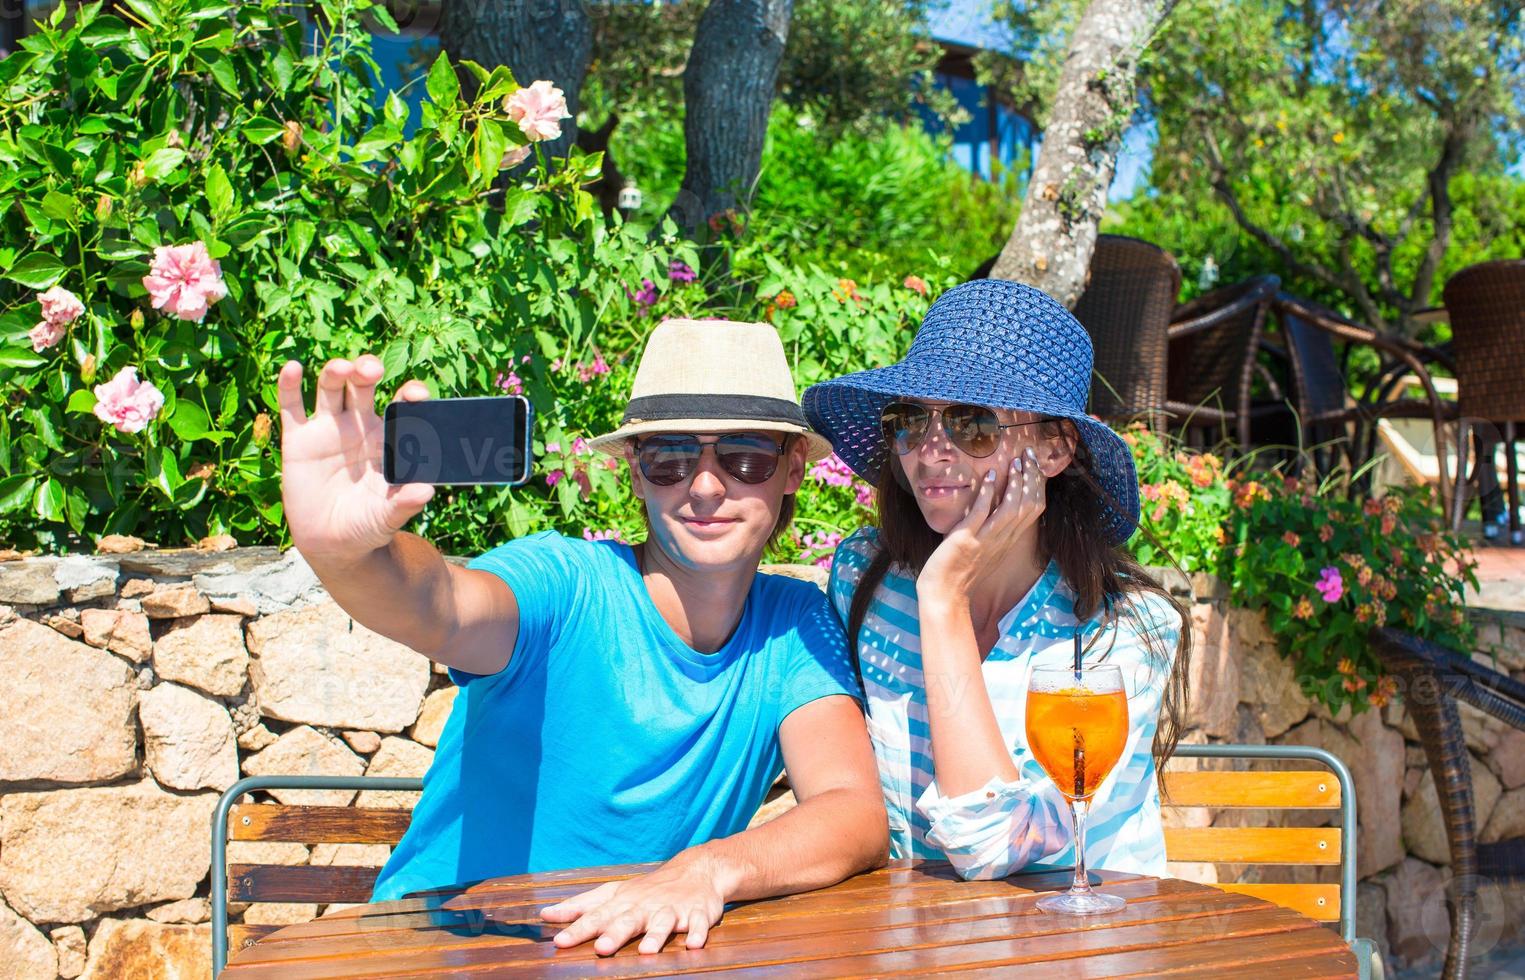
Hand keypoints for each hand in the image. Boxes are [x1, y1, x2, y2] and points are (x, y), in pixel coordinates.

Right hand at [276, 355, 434, 566]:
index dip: (409, 393)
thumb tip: (426, 491)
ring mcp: (328, 430)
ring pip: (331, 388)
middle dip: (367, 370)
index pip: (401, 404)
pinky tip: (292, 368)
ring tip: (342, 369)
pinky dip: (289, 385)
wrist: (333, 543)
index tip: (416, 394)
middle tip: (373, 370)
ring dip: (336, 372)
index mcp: (387, 437)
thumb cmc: (369, 524)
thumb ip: (405, 502)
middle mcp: (358, 426)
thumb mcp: (389, 516)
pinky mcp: (298, 440)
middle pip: (363, 385)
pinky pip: (292, 407)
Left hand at [539, 849, 729, 955]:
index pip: (597, 917)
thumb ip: (580, 906)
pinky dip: (698, 933)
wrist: (696, 870)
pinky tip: (694, 944)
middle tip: (601, 948)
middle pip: (628, 921)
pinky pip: (699, 924)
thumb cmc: (646, 889)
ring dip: (656, 936)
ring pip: (663, 922)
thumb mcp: (612, 893)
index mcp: (623, 903)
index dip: (578, 929)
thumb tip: (545, 915)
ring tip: (647, 951)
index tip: (560, 941)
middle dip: (615, 934)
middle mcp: (645, 906)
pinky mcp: (698, 913)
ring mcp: (672, 909)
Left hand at [918, 447, 1045, 602]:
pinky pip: (982, 514)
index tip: (1033, 466)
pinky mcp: (967, 540)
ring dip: (1014, 484)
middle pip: (1028, 506)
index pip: (1034, 510)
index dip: (1037, 486)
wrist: (946, 595)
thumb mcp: (985, 550)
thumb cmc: (961, 573)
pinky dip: (987, 494)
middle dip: (1031, 478)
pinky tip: (988, 477)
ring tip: (1014, 463)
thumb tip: (994, 507)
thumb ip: (993, 531)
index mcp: (1008, 541)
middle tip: (1028, 456)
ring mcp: (986, 540)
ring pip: (1011, 509)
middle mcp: (1003, 540)